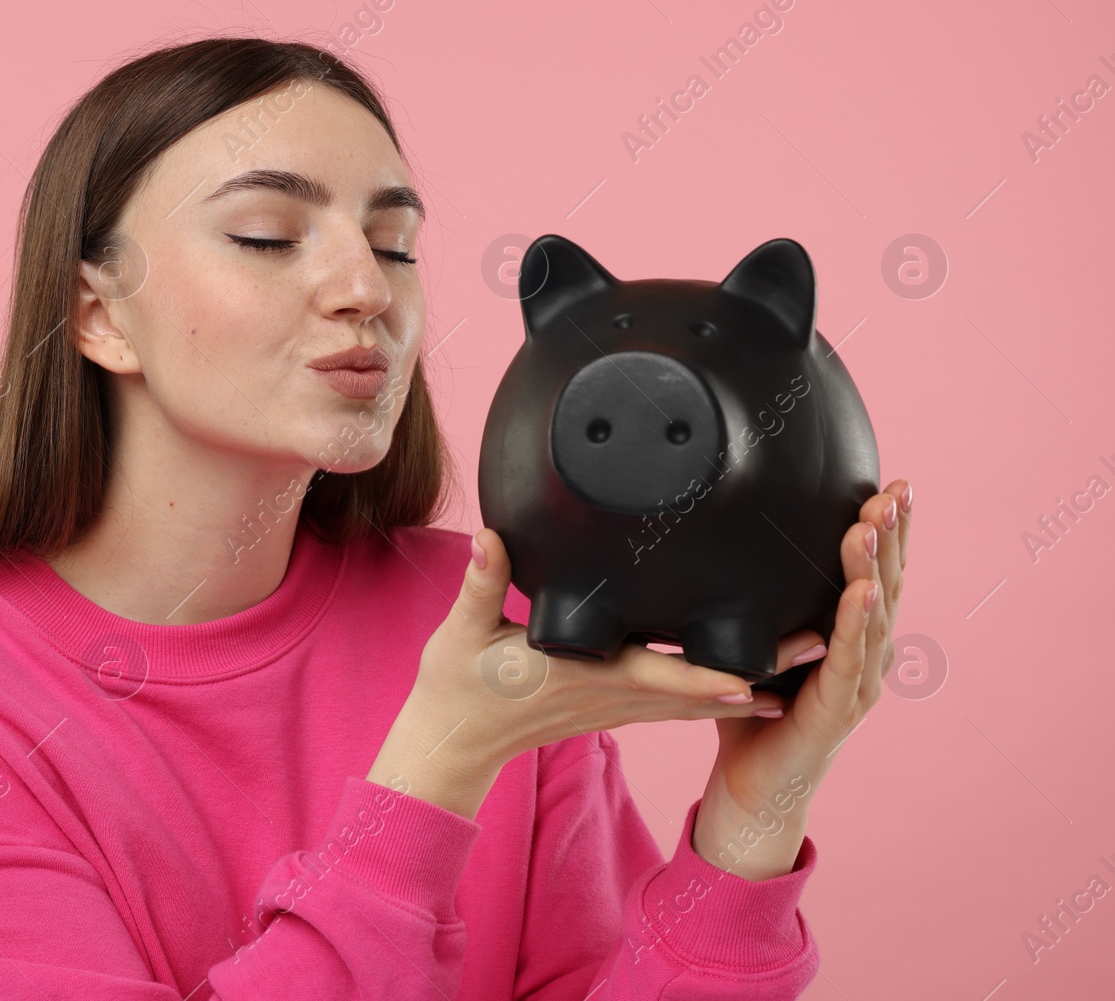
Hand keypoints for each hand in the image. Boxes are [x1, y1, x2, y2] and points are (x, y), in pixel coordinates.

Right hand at [367, 527, 788, 819]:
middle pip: (699, 689)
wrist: (454, 739)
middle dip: (761, 670)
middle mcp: (611, 694)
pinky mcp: (615, 706)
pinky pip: (679, 703)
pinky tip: (757, 682)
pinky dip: (721, 693)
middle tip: (821, 646)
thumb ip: (482, 581)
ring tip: (810, 658)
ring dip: (753, 682)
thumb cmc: (458, 685)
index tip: (757, 667)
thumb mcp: (463, 630)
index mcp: (582, 674)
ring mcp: (617, 705)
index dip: (708, 676)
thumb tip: (490, 536)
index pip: (656, 677)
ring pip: (697, 699)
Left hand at [692, 479, 913, 878]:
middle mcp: (864, 660)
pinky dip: (854, 620)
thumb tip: (715, 555)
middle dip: (892, 536)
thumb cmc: (750, 717)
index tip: (893, 487)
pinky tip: (861, 589)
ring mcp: (856, 686)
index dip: (886, 533)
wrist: (750, 790)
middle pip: (885, 585)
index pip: (873, 574)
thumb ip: (751, 610)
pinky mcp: (836, 710)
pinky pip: (847, 658)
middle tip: (898, 490)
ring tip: (873, 524)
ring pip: (871, 615)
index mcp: (848, 641)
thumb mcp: (751, 648)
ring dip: (873, 566)